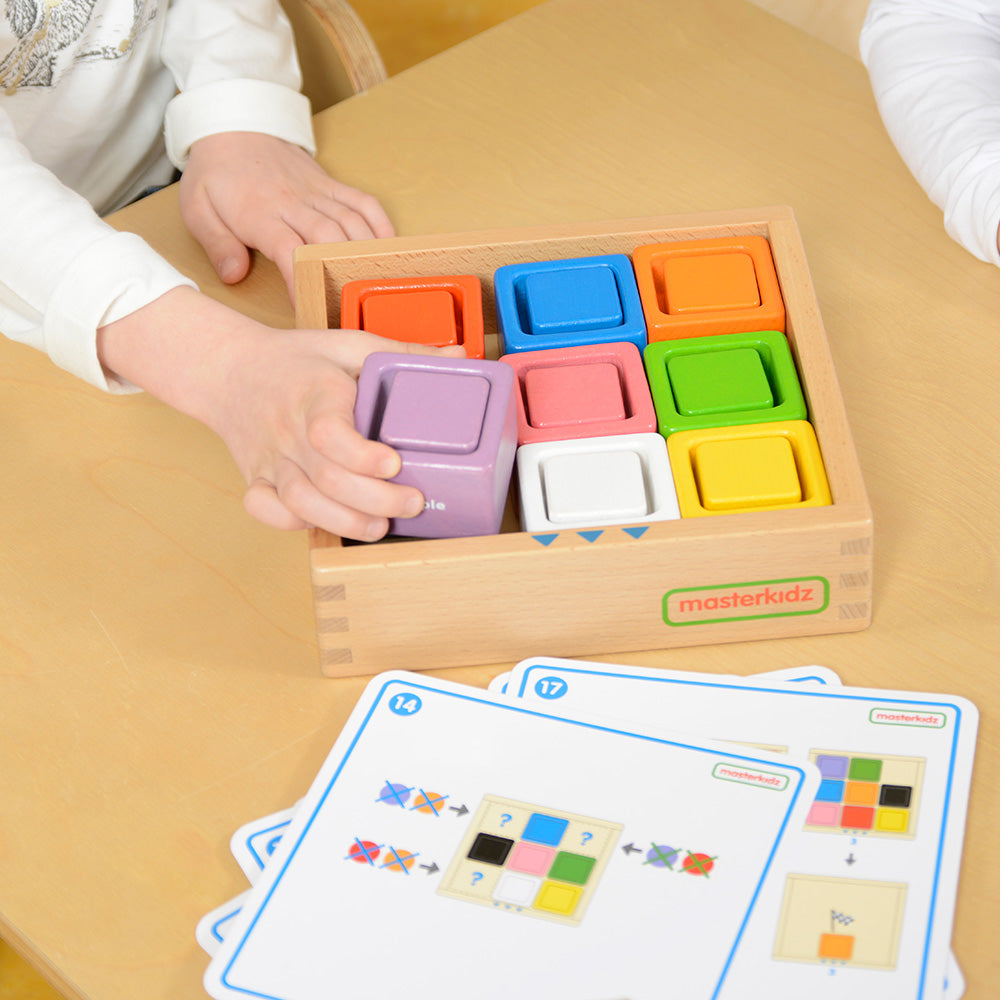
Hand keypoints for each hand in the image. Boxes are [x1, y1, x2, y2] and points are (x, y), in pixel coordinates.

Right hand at [97, 287, 464, 540]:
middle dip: (374, 500)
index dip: (363, 456)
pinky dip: (295, 523)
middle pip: (325, 478)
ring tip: (380, 525)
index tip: (395, 464)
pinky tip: (328, 522)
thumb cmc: (294, 360)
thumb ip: (403, 351)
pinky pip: (267, 510)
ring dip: (344, 520)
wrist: (227, 368)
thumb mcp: (348, 344)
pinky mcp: (255, 477)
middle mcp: (287, 430)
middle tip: (412, 502)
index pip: (329, 432)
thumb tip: (458, 355)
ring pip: (300, 502)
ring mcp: (269, 458)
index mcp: (313, 393)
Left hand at [178, 131, 393, 297]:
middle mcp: (293, 201)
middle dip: (339, 273)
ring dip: (364, 254)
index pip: (287, 249)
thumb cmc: (216, 174)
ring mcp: (317, 191)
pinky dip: (381, 226)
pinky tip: (387, 249)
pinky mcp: (331, 185)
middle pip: (328, 238)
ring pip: (351, 223)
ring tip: (369, 285)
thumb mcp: (197, 209)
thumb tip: (234, 276)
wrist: (234, 125)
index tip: (306, 308)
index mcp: (259, 212)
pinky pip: (364, 203)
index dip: (300, 280)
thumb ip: (217, 245)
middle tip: (343, 305)